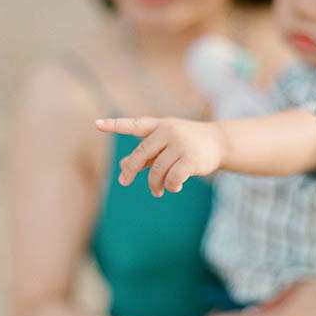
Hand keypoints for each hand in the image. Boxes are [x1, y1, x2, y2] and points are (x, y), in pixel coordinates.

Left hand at [95, 117, 225, 196]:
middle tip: (124, 181)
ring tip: (157, 190)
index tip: (96, 124)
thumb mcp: (164, 144)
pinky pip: (173, 178)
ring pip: (157, 171)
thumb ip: (144, 154)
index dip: (115, 125)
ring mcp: (180, 144)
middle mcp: (168, 131)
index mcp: (158, 126)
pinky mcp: (191, 158)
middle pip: (141, 155)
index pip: (134, 125)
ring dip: (155, 184)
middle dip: (131, 171)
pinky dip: (171, 186)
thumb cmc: (185, 143)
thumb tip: (122, 167)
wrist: (219, 142)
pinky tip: (173, 188)